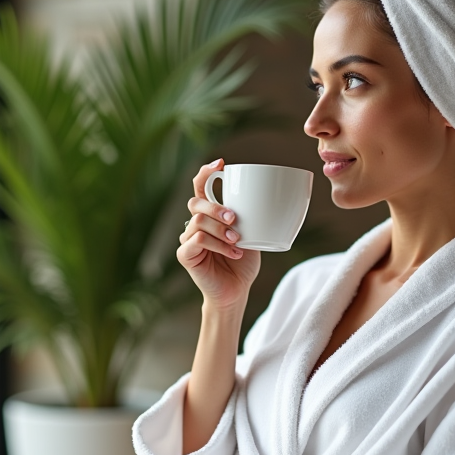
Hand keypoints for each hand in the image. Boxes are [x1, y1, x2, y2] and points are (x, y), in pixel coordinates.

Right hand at [177, 159, 260, 309]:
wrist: (237, 291)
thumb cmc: (243, 262)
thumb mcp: (251, 233)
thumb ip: (250, 216)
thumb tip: (269, 196)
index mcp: (210, 214)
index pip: (201, 187)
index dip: (206, 172)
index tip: (221, 163)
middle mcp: (195, 223)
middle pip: (196, 202)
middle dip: (216, 207)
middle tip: (235, 219)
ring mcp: (187, 238)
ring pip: (198, 221)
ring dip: (221, 229)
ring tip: (238, 241)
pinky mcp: (185, 254)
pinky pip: (197, 239)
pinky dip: (218, 245)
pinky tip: (233, 253)